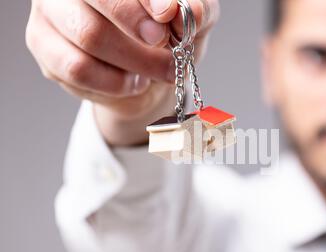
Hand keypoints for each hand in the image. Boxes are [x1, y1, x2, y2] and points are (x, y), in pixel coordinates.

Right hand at [26, 0, 219, 145]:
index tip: (166, 15)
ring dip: (134, 62)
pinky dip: (114, 82)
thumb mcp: (191, 22)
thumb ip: (197, 11)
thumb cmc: (165, 40)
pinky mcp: (44, 47)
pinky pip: (78, 69)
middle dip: (136, 26)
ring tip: (157, 71)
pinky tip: (133, 82)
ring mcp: (51, 12)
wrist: (147, 78)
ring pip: (88, 36)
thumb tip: (188, 9)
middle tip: (165, 47)